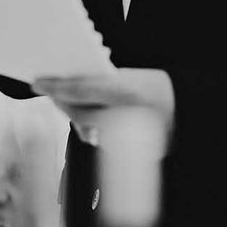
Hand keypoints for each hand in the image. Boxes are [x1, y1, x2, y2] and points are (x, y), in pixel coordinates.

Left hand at [32, 69, 174, 149]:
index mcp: (127, 91)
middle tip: (48, 89)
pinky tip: (79, 114)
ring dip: (70, 112)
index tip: (37, 81)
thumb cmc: (160, 89)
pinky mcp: (125, 151)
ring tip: (62, 98)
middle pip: (79, 111)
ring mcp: (126, 136)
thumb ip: (104, 80)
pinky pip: (95, 137)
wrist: (189, 114)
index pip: (81, 89)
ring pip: (84, 127)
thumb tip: (71, 83)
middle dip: (61, 100)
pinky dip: (84, 124)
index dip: (56, 85)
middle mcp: (126, 116)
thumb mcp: (133, 76)